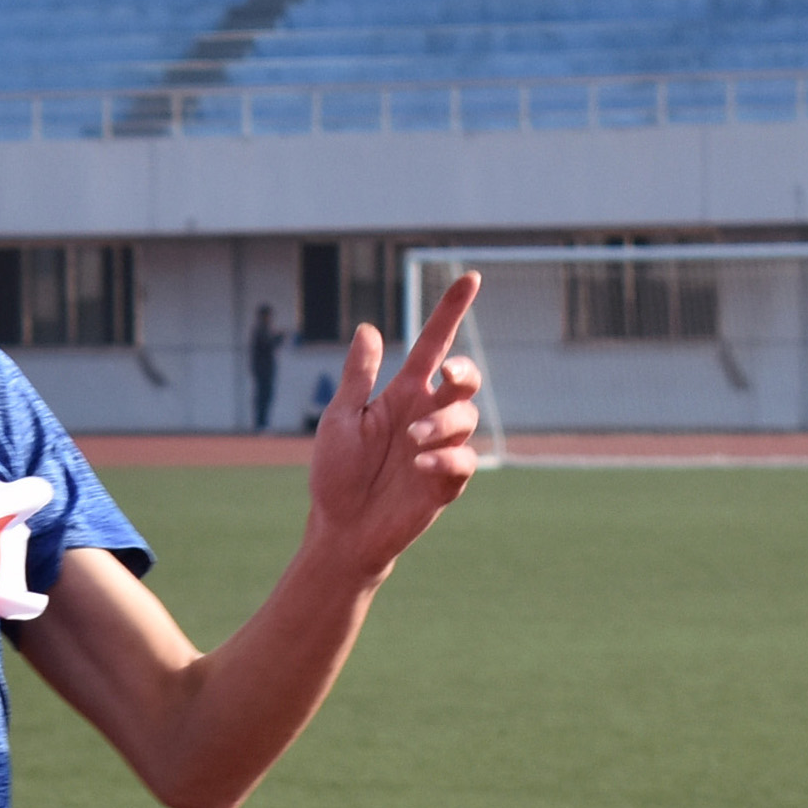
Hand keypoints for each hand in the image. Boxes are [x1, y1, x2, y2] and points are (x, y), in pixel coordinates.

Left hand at [304, 270, 483, 581]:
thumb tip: (367, 328)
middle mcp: (427, 416)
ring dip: (442, 425)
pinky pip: (463, 461)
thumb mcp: (341, 419)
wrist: (341, 530)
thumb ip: (357, 377)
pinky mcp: (447, 483)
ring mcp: (441, 449)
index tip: (470, 277)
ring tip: (411, 443)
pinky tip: (418, 466)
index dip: (451, 311)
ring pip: (465, 419)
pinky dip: (445, 459)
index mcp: (404, 395)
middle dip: (463, 371)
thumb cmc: (337, 474)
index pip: (433, 344)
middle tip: (447, 375)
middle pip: (464, 380)